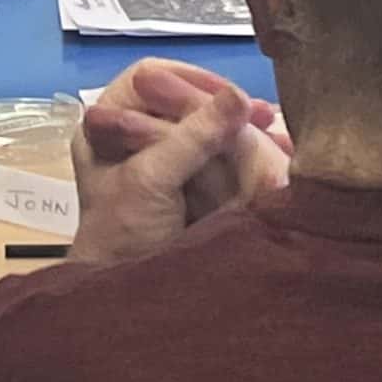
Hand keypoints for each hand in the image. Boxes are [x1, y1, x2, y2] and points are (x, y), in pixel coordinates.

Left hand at [71, 63, 282, 268]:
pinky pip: (214, 157)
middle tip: (265, 117)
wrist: (122, 305)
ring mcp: (157, 160)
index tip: (232, 96)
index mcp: (106, 120)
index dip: (191, 80)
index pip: (151, 76)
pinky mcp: (182, 186)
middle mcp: (130, 133)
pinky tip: (271, 154)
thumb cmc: (123, 235)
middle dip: (225, 109)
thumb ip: (192, 137)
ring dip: (238, 131)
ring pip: (201, 129)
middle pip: (181, 102)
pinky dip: (241, 155)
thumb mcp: (152, 180)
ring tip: (274, 136)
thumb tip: (237, 95)